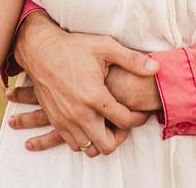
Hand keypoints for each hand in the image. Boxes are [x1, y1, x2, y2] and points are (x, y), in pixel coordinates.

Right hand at [6, 12, 156, 156]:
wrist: (40, 50)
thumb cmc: (74, 46)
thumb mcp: (105, 46)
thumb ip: (132, 59)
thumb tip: (155, 68)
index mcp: (95, 96)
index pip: (125, 121)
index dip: (138, 119)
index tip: (141, 113)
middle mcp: (79, 113)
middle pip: (107, 144)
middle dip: (121, 137)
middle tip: (124, 122)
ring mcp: (66, 119)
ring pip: (89, 148)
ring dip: (102, 140)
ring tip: (109, 125)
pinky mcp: (55, 120)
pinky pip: (73, 143)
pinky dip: (85, 139)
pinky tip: (92, 124)